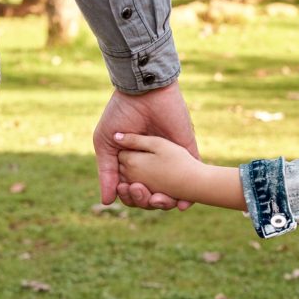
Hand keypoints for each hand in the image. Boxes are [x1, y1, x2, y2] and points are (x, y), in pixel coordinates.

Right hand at [93, 82, 199, 209]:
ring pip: (170, 192)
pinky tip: (183, 205)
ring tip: (157, 200)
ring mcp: (170, 159)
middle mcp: (151, 164)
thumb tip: (107, 202)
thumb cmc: (121, 114)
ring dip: (164, 203)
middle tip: (140, 191)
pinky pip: (191, 177)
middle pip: (150, 196)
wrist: (143, 92)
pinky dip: (189, 196)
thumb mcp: (106, 144)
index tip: (126, 189)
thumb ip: (106, 173)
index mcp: (132, 163)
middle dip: (144, 200)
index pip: (131, 191)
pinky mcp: (187, 152)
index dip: (129, 196)